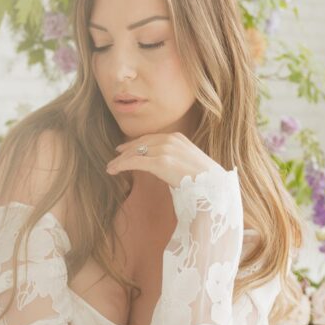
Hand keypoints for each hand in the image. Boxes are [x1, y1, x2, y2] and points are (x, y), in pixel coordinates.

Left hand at [105, 132, 221, 189]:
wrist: (214, 187)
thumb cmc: (204, 180)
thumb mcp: (189, 162)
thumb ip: (176, 158)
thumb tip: (165, 165)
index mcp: (178, 137)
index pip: (151, 138)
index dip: (136, 143)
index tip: (125, 148)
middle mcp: (170, 140)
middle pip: (141, 143)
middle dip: (126, 151)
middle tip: (115, 157)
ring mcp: (165, 150)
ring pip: (136, 152)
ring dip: (121, 160)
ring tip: (110, 168)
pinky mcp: (160, 162)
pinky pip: (135, 162)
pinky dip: (121, 165)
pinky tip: (113, 170)